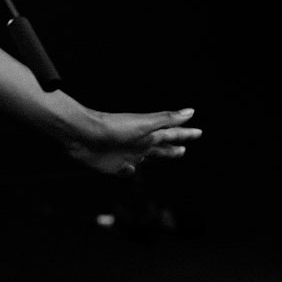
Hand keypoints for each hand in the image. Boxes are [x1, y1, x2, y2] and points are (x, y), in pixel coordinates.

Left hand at [61, 105, 199, 176]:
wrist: (83, 135)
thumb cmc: (114, 128)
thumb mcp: (144, 124)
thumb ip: (167, 120)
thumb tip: (191, 112)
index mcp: (149, 134)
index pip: (172, 134)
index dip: (185, 135)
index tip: (199, 132)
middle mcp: (140, 144)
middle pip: (161, 147)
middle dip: (173, 147)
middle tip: (184, 148)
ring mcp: (127, 154)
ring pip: (147, 157)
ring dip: (157, 157)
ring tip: (165, 156)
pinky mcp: (114, 166)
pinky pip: (127, 170)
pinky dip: (130, 170)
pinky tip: (131, 169)